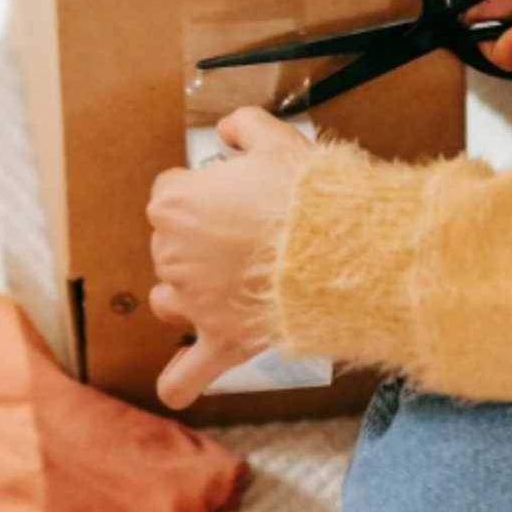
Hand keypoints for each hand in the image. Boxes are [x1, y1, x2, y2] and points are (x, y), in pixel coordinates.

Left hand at [146, 107, 309, 408]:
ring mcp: (196, 302)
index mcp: (176, 205)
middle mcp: (174, 255)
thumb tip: (229, 131)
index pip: (169, 193)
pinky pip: (187, 374)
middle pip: (169, 245)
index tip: (230, 194)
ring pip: (169, 301)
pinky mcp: (224, 340)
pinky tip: (178, 384)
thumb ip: (243, 126)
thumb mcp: (276, 140)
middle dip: (200, 239)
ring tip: (225, 285)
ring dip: (186, 295)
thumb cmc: (307, 195)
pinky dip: (181, 380)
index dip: (201, 191)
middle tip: (248, 233)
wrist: (342, 246)